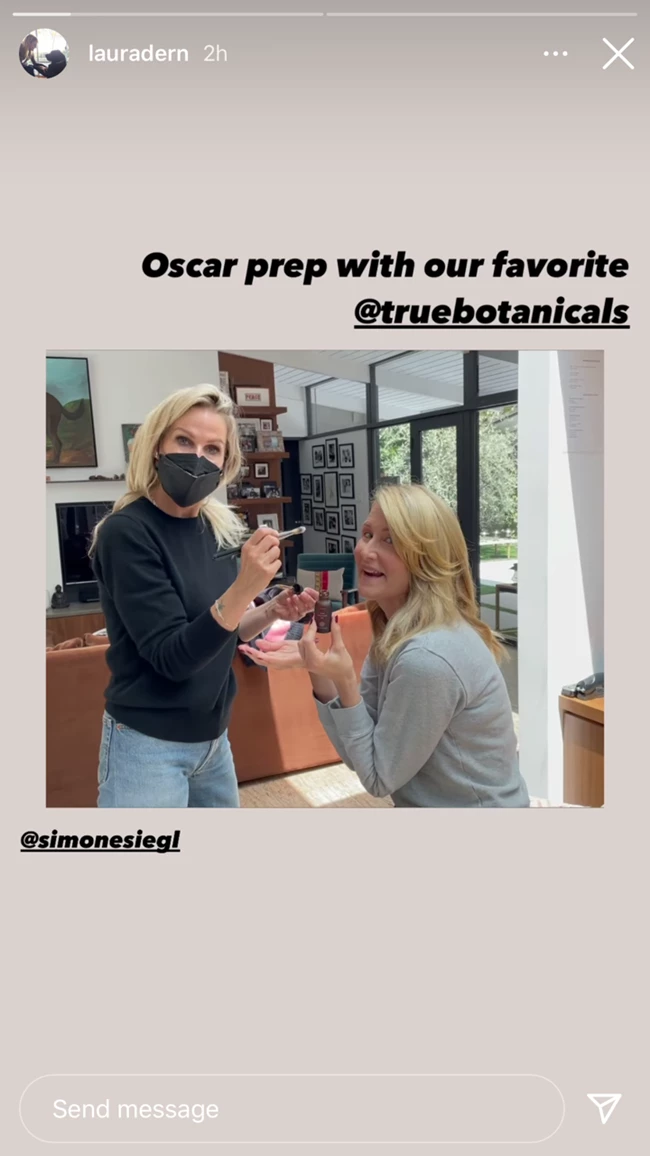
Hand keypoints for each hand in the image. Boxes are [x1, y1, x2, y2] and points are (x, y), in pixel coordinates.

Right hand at [237, 526, 280, 597]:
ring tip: (268, 560)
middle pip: (271, 539)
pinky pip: (279, 562)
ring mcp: (261, 562)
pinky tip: (269, 568)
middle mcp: (254, 553)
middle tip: (273, 547)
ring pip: (277, 550)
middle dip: (275, 542)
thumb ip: (257, 543)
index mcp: (248, 547)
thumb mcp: (247, 553)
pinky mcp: (269, 571)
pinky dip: (275, 564)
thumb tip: (271, 535)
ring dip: (275, 555)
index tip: (275, 534)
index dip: (271, 531)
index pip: (261, 531)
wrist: (245, 586)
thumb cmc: (248, 569)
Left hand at [239, 617, 355, 683]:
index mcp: (310, 661)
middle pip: (275, 661)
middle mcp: (299, 663)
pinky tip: (256, 646)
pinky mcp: (293, 659)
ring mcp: (295, 662)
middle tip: (247, 648)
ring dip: (258, 655)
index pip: (303, 645)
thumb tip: (334, 617)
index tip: (312, 622)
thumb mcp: (340, 649)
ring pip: (272, 661)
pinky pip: (276, 656)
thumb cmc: (341, 664)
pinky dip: (266, 651)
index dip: (308, 632)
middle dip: (260, 655)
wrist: (340, 676)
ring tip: (244, 648)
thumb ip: (336, 633)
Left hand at [270, 586, 318, 622]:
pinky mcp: (295, 617)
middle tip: (302, 593)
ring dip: (299, 602)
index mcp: (307, 600)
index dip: (313, 594)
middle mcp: (306, 607)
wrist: (275, 605)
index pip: (315, 598)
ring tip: (294, 596)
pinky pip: (295, 613)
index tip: (307, 589)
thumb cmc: (284, 598)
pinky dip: (292, 606)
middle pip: (312, 605)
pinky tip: (288, 600)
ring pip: (304, 609)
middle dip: (308, 599)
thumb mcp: (289, 591)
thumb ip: (294, 590)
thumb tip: (299, 588)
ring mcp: (301, 613)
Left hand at [298, 617, 355, 682]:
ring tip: (314, 627)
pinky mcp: (308, 663)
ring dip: (306, 636)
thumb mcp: (340, 648)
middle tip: (315, 622)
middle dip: (308, 631)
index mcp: (315, 660)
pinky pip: (303, 650)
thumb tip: (333, 618)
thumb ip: (336, 633)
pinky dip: (306, 641)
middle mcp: (308, 662)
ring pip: (301, 646)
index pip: (308, 641)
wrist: (343, 678)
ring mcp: (306, 663)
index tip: (316, 620)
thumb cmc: (343, 665)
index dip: (311, 629)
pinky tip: (313, 636)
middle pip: (302, 643)